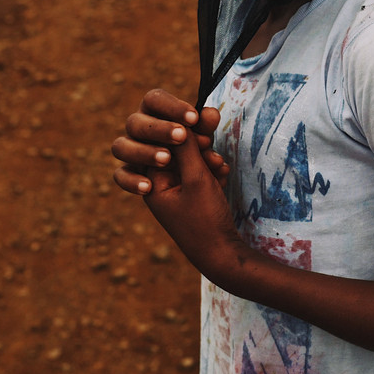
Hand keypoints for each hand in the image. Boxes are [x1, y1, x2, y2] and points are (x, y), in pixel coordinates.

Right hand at [111, 88, 228, 194]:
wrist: (199, 194)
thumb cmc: (200, 159)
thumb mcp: (205, 145)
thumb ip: (205, 130)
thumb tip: (210, 112)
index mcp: (155, 113)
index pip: (153, 100)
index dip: (171, 106)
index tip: (194, 118)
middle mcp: (139, 130)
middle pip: (134, 122)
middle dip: (159, 129)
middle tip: (181, 137)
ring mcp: (131, 152)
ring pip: (121, 146)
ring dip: (143, 151)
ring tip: (166, 159)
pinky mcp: (128, 174)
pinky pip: (120, 175)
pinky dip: (131, 180)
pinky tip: (148, 187)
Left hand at [140, 133, 243, 277]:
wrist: (223, 254)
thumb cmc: (204, 218)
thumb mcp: (196, 178)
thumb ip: (187, 147)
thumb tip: (179, 120)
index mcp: (150, 183)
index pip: (159, 145)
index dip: (179, 135)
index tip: (199, 137)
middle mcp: (160, 185)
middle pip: (174, 150)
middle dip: (195, 147)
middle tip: (211, 149)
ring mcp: (177, 190)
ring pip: (190, 159)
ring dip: (206, 157)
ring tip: (220, 166)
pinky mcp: (193, 194)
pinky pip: (200, 171)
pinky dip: (211, 169)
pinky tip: (223, 174)